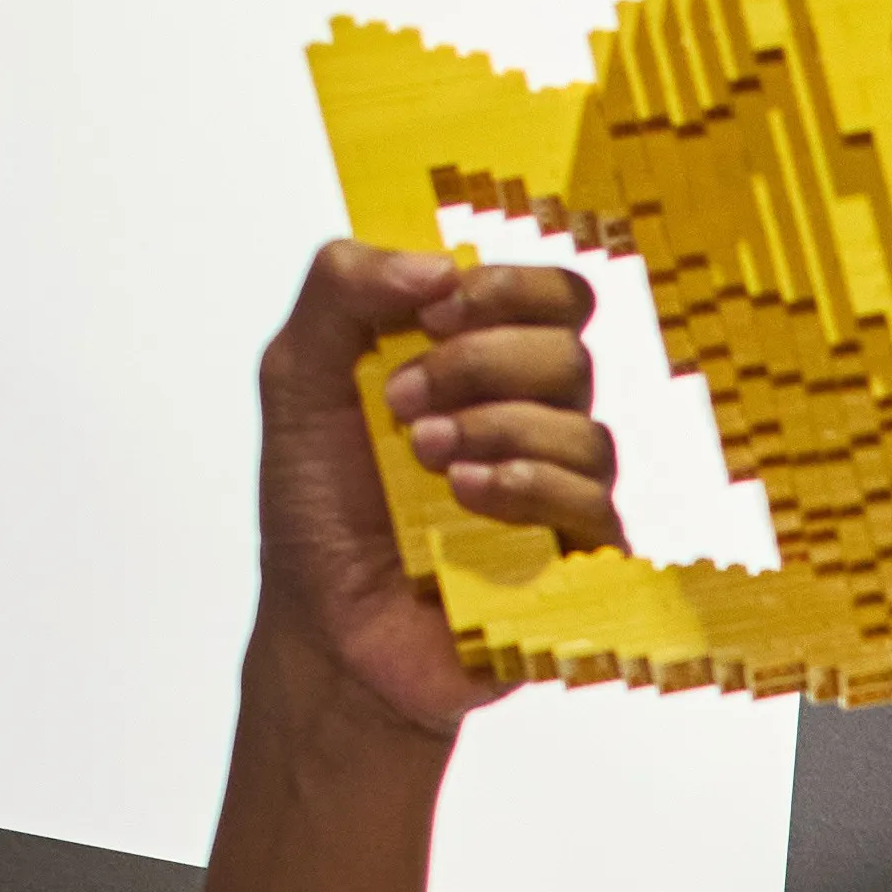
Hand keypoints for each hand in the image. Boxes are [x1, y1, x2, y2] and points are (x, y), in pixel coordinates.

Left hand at [249, 239, 624, 736]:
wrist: (323, 628)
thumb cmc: (317, 510)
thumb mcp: (297, 376)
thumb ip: (342, 287)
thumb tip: (438, 263)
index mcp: (487, 364)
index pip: (552, 296)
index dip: (504, 289)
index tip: (431, 318)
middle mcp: (535, 420)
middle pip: (570, 351)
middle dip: (480, 364)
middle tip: (402, 408)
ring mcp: (560, 493)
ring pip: (585, 428)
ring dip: (496, 429)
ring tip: (425, 463)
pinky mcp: (574, 565)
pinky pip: (594, 506)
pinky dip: (529, 487)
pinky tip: (467, 499)